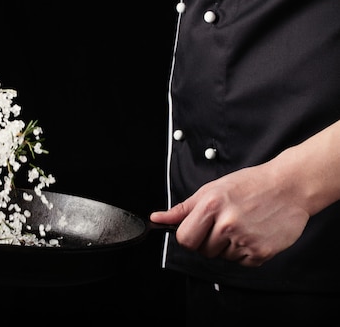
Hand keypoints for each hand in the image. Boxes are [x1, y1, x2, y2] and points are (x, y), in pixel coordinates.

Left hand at [150, 165, 309, 266]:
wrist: (289, 186)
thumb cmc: (249, 185)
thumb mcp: (211, 190)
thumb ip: (183, 209)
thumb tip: (157, 219)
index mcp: (211, 206)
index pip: (184, 239)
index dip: (188, 236)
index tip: (198, 229)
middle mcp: (227, 223)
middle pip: (202, 250)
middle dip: (208, 241)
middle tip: (224, 223)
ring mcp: (245, 239)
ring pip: (222, 257)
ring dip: (228, 246)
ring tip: (242, 224)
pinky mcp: (261, 252)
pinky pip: (241, 262)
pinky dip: (246, 251)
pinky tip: (254, 232)